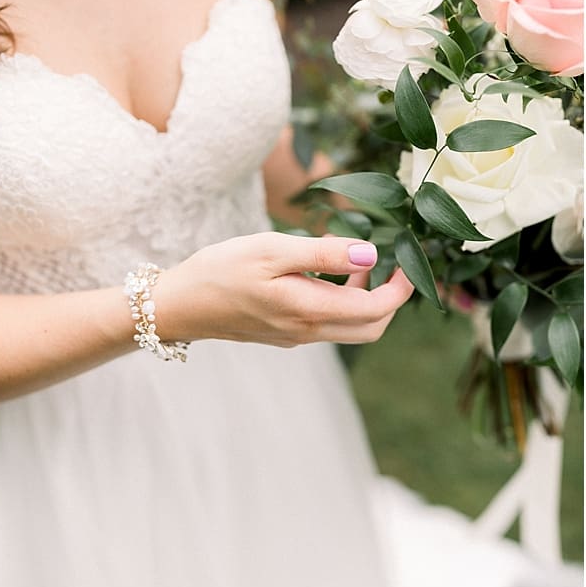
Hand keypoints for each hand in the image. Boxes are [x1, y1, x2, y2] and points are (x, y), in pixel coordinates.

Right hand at [154, 232, 414, 346]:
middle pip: (371, 327)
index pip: (376, 309)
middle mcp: (308, 331)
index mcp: (309, 310)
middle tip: (392, 265)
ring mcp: (296, 336)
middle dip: (390, 298)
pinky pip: (329, 323)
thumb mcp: (272, 250)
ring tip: (356, 262)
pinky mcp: (285, 333)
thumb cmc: (221, 270)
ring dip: (365, 298)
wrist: (177, 304)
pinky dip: (343, 301)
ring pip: (351, 327)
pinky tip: (328, 274)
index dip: (400, 288)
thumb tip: (371, 255)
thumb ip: (325, 254)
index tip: (408, 262)